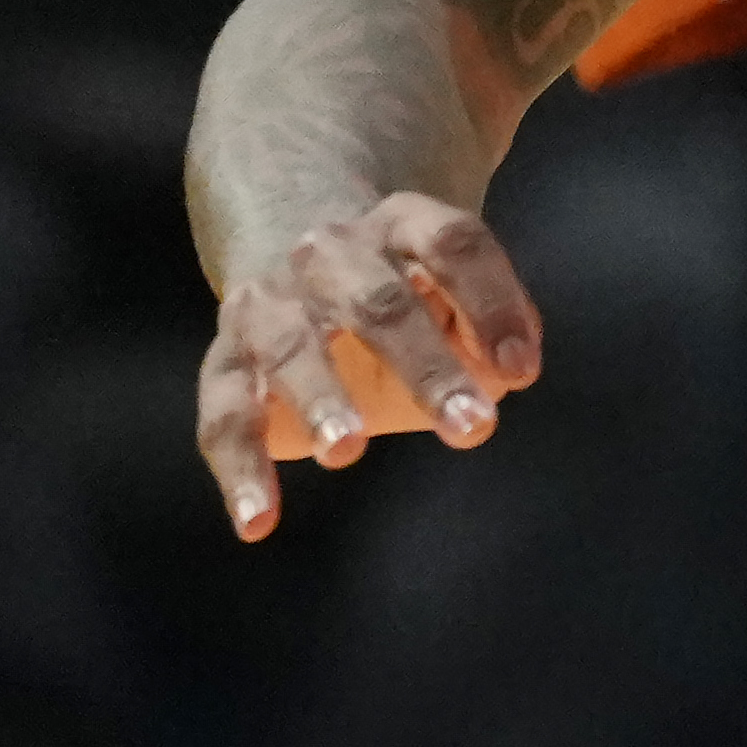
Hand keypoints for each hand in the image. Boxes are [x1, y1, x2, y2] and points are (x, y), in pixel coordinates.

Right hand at [191, 187, 547, 541]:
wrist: (294, 244)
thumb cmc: (402, 285)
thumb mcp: (452, 284)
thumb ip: (486, 322)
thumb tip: (507, 373)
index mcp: (401, 224)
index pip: (453, 245)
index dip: (493, 302)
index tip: (522, 371)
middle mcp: (329, 254)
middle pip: (378, 302)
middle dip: (425, 366)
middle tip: (473, 429)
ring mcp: (269, 302)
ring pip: (290, 347)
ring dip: (319, 399)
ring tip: (347, 451)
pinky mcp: (227, 357)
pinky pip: (224, 413)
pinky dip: (240, 468)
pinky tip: (258, 522)